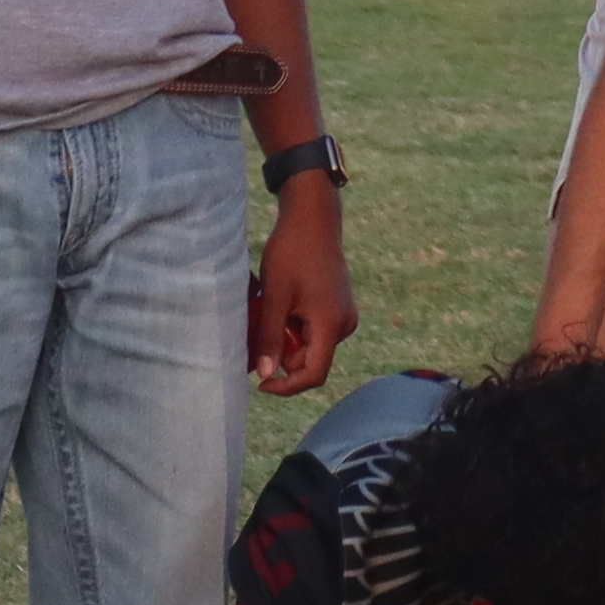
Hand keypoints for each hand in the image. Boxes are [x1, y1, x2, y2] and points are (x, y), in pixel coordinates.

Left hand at [252, 184, 356, 392]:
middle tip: (260, 330)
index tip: (260, 383)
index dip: (286, 386)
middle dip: (283, 355)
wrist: (313, 218)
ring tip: (272, 310)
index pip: (313, 374)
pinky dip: (296, 327)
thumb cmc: (292, 253)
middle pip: (311, 361)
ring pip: (311, 346)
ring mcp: (344, 315)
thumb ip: (270, 338)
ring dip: (288, 339)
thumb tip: (265, 375)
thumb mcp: (274, 296)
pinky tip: (284, 304)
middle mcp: (344, 324)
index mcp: (331, 324)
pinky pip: (316, 331)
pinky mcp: (339, 307)